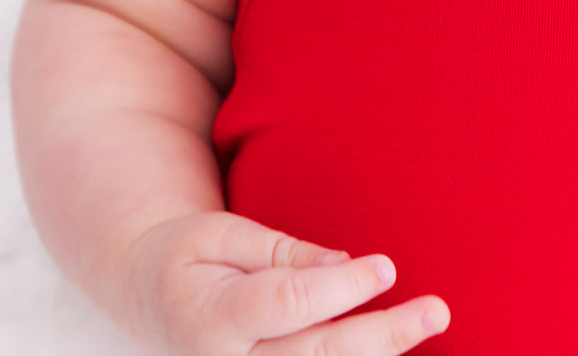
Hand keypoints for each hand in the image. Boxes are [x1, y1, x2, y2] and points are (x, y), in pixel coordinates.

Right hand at [110, 211, 450, 355]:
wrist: (141, 300)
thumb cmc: (186, 256)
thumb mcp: (220, 233)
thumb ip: (281, 250)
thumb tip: (345, 265)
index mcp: (212, 316)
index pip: (289, 304)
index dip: (343, 288)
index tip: (388, 265)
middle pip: (318, 355)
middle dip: (384, 334)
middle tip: (437, 310)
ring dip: (378, 355)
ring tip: (426, 326)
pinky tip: (391, 349)